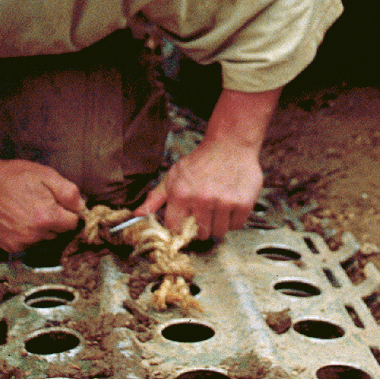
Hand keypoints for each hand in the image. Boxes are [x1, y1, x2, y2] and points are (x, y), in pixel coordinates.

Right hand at [0, 156, 83, 252]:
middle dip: (55, 219)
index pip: (73, 223)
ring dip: (42, 228)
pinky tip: (19, 218)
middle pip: (59, 232)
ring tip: (28, 209)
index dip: (69, 211)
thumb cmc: (14, 177)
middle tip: (41, 202)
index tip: (60, 203)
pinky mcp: (11, 246)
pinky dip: (27, 233)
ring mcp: (22, 242)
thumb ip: (69, 192)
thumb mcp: (46, 175)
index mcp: (47, 217)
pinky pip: (29, 243)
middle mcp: (35, 235)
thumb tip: (82, 206)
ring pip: (44, 238)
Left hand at [136, 135, 262, 241]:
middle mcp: (202, 199)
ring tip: (217, 206)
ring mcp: (223, 202)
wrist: (230, 144)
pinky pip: (236, 226)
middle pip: (200, 234)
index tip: (185, 223)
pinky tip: (229, 204)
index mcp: (181, 194)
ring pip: (219, 232)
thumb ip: (155, 198)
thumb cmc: (200, 161)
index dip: (179, 227)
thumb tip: (137, 215)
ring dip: (218, 224)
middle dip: (201, 226)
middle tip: (204, 212)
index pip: (174, 229)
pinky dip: (233, 219)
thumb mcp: (173, 176)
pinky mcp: (243, 203)